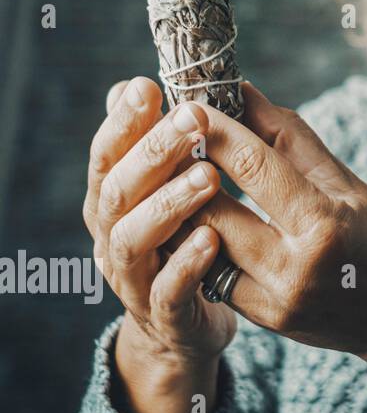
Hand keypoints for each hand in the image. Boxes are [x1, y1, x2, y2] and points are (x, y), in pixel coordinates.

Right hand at [84, 76, 235, 372]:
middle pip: (118, 188)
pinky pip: (168, 291)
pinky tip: (211, 239)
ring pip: (133, 238)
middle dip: (153, 150)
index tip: (148, 84)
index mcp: (114, 200)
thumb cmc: (181, 242)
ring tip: (208, 176)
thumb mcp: (168, 190)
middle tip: (193, 118)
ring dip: (168, 203)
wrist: (184, 328)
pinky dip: (185, 264)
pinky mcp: (164, 314)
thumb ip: (160, 145)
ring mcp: (134, 278)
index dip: (123, 120)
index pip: (108, 153)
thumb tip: (142, 83)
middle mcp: (113, 235)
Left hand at [172, 80, 366, 362]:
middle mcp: (296, 266)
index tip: (191, 103)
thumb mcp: (349, 184)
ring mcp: (276, 299)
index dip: (217, 131)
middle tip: (163, 138)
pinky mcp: (265, 320)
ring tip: (164, 175)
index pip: (254, 166)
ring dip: (179, 208)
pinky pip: (212, 276)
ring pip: (202, 246)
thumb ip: (290, 139)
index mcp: (325, 222)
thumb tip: (243, 93)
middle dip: (182, 169)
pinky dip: (196, 244)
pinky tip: (186, 219)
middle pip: (214, 209)